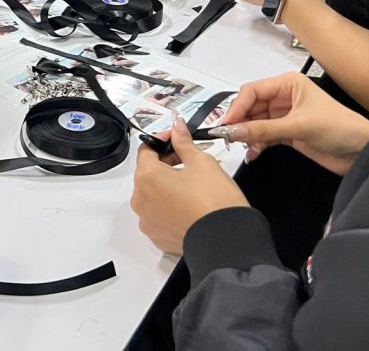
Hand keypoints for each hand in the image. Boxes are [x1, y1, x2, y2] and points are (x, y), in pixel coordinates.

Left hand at [131, 117, 249, 254]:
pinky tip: (189, 205)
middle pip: (148, 173)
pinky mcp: (157, 236)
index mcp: (147, 177)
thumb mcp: (202, 162)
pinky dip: (170, 207)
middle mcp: (140, 200)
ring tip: (193, 185)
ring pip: (153, 195)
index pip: (146, 150)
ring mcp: (147, 221)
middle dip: (167, 164)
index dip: (162, 142)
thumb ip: (184, 143)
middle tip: (190, 161)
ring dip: (168, 186)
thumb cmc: (215, 201)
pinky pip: (159, 215)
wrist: (228, 240)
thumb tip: (177, 128)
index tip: (176, 140)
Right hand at [216, 72, 368, 175]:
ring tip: (245, 147)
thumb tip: (234, 131)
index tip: (226, 124)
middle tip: (229, 137)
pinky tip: (254, 153)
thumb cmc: (340, 128)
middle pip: (250, 107)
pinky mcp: (287, 133)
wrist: (362, 151)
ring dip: (248, 136)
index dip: (237, 107)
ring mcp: (284, 116)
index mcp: (288, 84)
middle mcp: (284, 97)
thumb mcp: (299, 126)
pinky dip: (256, 145)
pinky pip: (263, 136)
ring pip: (254, 123)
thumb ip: (264, 130)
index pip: (252, 91)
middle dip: (240, 122)